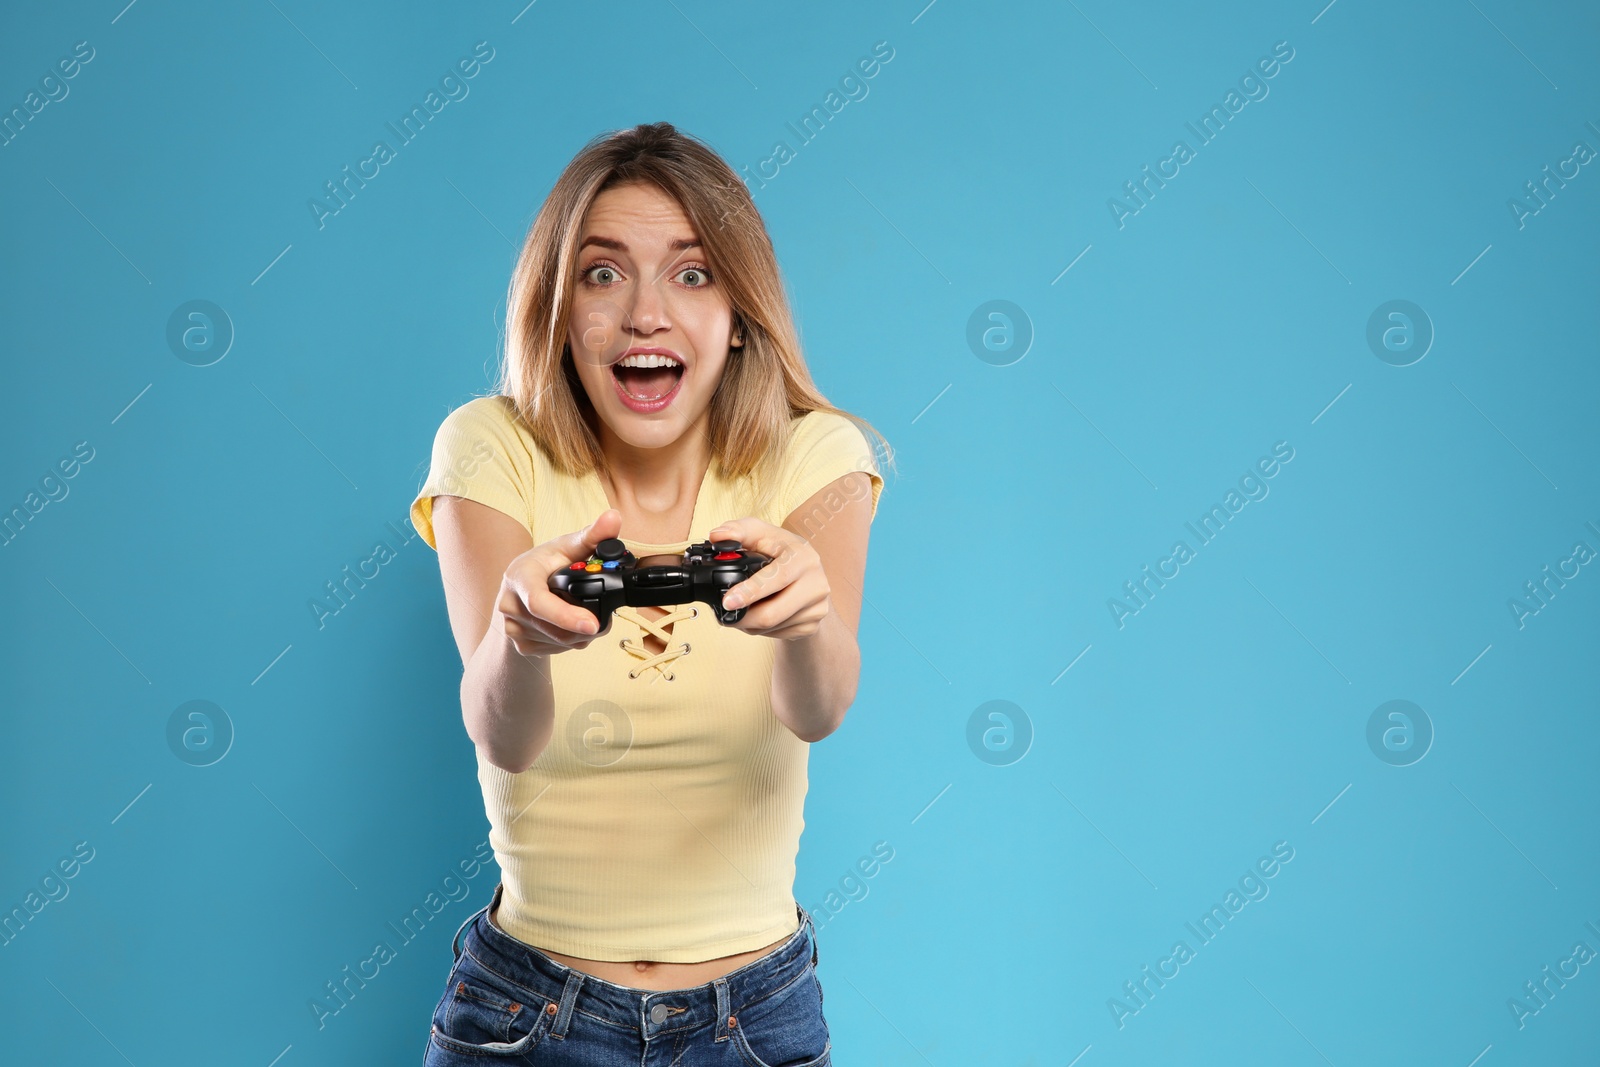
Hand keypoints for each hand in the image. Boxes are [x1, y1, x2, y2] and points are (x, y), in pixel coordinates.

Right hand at [496, 508, 620, 656]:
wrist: (517, 592)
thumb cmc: (544, 566)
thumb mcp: (565, 547)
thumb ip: (592, 535)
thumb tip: (613, 517)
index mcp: (519, 576)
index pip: (538, 602)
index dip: (566, 616)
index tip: (593, 624)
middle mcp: (510, 605)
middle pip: (557, 628)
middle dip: (587, 625)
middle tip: (604, 615)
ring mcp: (513, 629)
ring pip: (562, 642)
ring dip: (583, 633)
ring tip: (585, 615)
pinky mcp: (521, 646)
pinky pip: (558, 650)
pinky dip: (573, 640)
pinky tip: (571, 625)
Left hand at [705, 517, 830, 639]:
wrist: (809, 574)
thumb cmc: (782, 551)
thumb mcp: (762, 533)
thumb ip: (738, 530)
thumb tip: (717, 536)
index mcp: (804, 557)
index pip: (777, 578)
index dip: (750, 591)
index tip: (728, 601)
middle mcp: (816, 584)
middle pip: (773, 613)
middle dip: (743, 617)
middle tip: (725, 614)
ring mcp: (817, 608)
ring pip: (772, 627)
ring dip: (750, 623)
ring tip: (744, 609)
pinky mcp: (812, 625)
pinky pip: (778, 634)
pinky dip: (761, 629)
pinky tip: (759, 614)